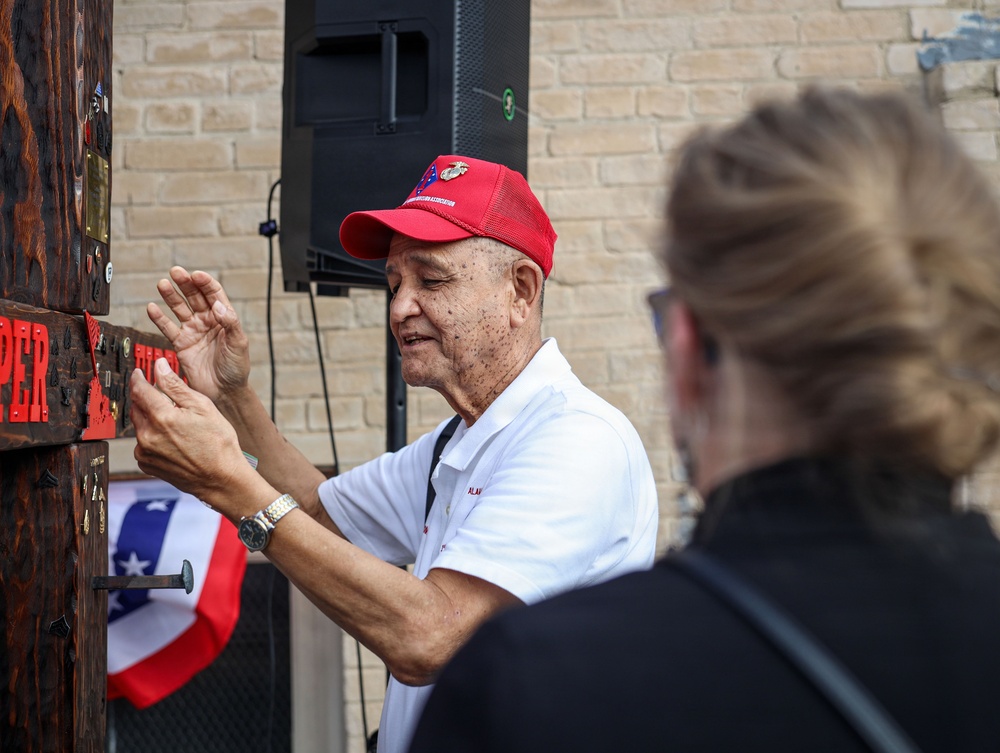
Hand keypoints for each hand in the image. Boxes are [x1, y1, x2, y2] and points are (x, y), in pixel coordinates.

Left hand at [130, 358, 247, 506]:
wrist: (221, 478)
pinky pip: (142, 444)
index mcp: (161, 417)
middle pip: (136, 407)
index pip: (139, 389)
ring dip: (149, 418)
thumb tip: (159, 367)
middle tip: (160, 396)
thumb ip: (176, 385)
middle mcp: (147, 435)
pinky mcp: (147, 465)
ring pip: (139, 426)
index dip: (138, 378)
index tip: (140, 373)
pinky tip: (171, 439)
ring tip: (172, 421)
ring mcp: (145, 452)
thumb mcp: (203, 407)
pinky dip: (152, 436)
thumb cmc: (218, 444)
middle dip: (145, 398)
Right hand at [147, 266, 248, 401]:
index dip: (205, 283)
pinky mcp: (181, 344)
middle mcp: (207, 321)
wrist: (224, 391)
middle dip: (185, 284)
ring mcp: (193, 331)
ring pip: (179, 309)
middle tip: (175, 272)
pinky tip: (152, 307)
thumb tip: (219, 306)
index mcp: (224, 318)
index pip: (214, 294)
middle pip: (195, 296)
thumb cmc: (236, 368)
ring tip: (162, 284)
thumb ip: (231, 323)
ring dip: (171, 296)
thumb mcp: (239, 344)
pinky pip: (168, 328)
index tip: (196, 275)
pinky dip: (159, 318)